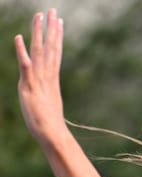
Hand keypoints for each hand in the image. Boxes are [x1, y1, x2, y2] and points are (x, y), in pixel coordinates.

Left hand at [15, 9, 67, 146]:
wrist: (52, 135)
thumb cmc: (50, 125)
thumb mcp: (49, 104)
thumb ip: (46, 93)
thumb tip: (48, 93)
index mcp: (51, 79)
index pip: (55, 53)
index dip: (57, 36)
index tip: (59, 22)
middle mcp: (47, 76)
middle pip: (50, 48)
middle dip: (52, 29)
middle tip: (53, 10)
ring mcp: (38, 80)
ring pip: (39, 52)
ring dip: (38, 33)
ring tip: (39, 16)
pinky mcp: (29, 86)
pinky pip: (25, 66)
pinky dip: (22, 51)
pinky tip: (19, 38)